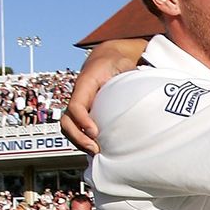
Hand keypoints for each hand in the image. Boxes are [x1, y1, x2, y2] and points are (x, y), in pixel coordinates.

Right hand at [61, 38, 146, 154]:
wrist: (108, 57)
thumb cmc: (115, 61)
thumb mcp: (121, 63)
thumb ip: (129, 72)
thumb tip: (143, 85)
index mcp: (85, 84)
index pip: (76, 105)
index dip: (82, 120)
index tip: (94, 132)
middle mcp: (79, 96)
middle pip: (67, 121)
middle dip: (78, 137)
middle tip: (95, 148)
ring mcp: (80, 104)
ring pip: (69, 127)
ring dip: (79, 141)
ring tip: (96, 152)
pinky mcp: (86, 111)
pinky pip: (78, 127)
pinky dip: (84, 139)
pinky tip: (98, 148)